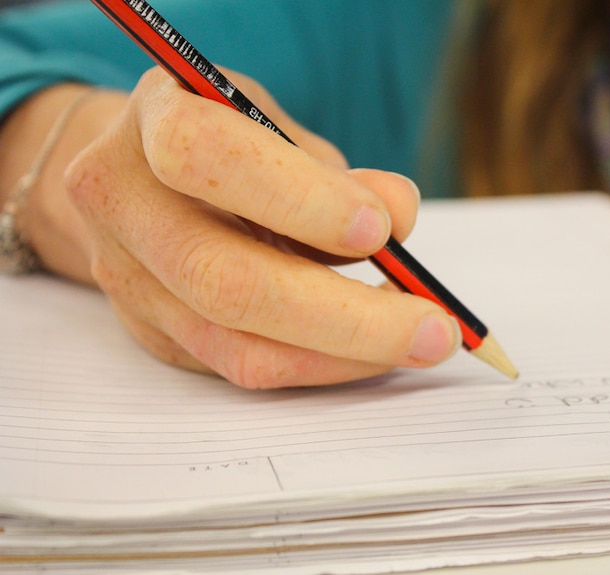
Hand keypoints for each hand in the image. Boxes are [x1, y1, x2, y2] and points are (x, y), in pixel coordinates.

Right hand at [34, 69, 460, 386]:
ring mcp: (130, 281)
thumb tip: (401, 217)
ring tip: (420, 344)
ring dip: (344, 354)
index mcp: (153, 122)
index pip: (206, 156)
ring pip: (236, 344)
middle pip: (225, 280)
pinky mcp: (155, 334)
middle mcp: (123, 206)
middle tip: (435, 328)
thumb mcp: (279, 126)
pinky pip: (243, 367)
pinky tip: (371, 351)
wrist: (145, 178)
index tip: (381, 230)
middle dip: (346, 315)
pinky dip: (321, 365)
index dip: (298, 198)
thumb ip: (335, 170)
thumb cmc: (227, 140)